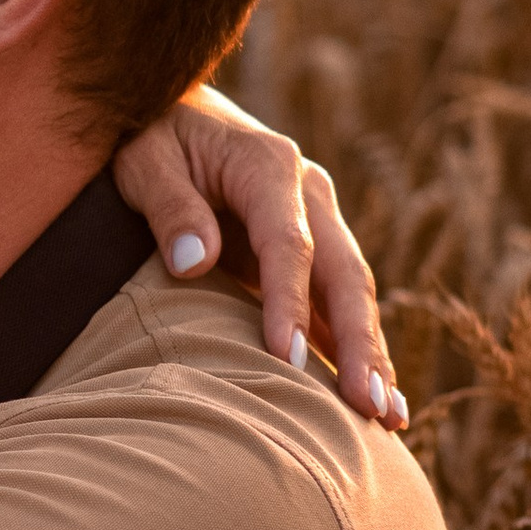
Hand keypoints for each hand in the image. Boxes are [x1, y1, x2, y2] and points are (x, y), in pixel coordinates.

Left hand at [113, 87, 403, 425]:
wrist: (177, 111)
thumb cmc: (150, 136)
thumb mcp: (143, 160)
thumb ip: (168, 206)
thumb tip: (193, 263)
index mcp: (269, 167)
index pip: (290, 245)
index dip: (291, 304)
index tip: (288, 361)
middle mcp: (308, 192)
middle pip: (344, 273)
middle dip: (361, 342)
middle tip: (367, 406)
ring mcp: (318, 220)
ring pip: (353, 292)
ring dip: (372, 354)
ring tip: (387, 419)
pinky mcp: (312, 247)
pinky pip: (338, 301)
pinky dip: (356, 347)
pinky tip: (371, 397)